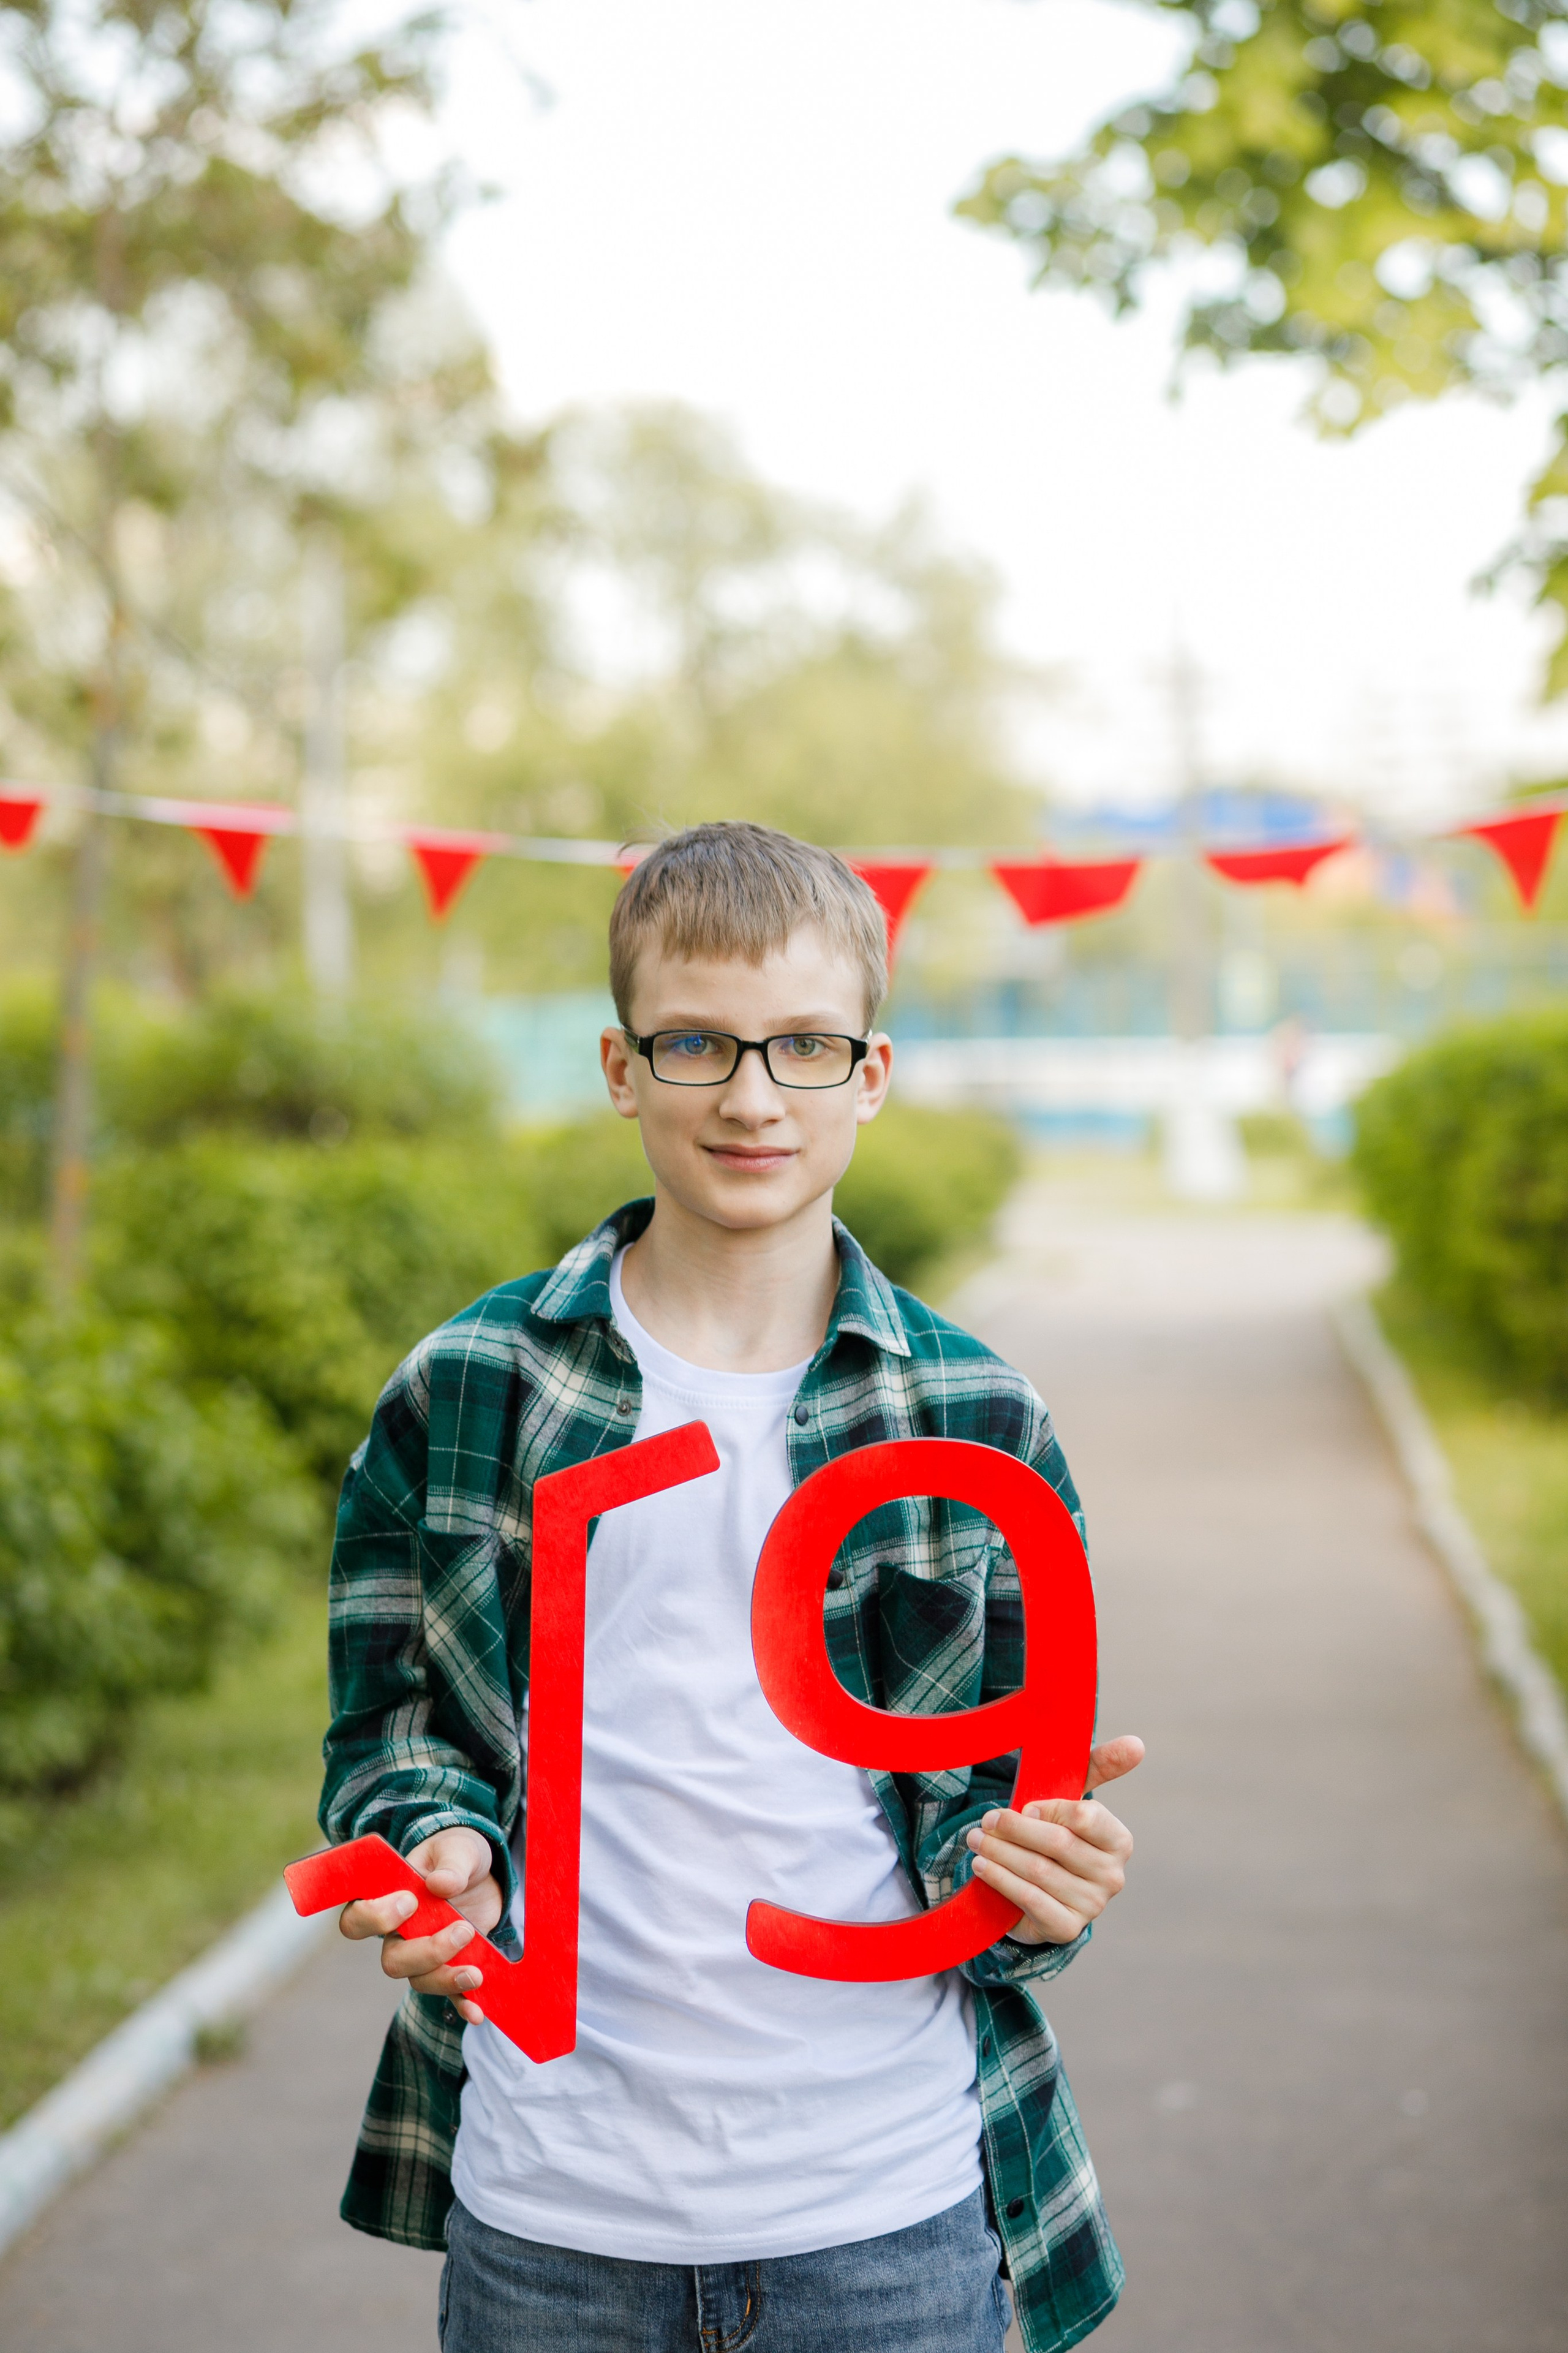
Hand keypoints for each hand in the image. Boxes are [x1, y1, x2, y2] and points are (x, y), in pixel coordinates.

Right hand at [338, 1827, 503, 2024]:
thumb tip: (440, 1885)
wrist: (483, 1873)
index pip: (358, 1919)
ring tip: (476, 1973)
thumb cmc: (458, 1854)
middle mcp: (399, 1933)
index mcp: (389, 1899)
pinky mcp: (450, 1966)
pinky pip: (449, 1995)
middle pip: (393, 1961)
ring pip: (419, 1981)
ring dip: (446, 1980)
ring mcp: (424, 1953)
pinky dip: (462, 2004)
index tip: (410, 1902)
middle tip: (463, 1929)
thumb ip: (451, 1865)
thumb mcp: (459, 1849)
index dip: (376, 1918)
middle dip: (427, 1953)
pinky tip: (477, 2012)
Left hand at [965, 1734, 1143, 1947]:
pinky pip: (1030, 1900)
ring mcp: (1092, 1906)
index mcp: (1119, 1841)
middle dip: (1014, 1829)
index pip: (1085, 1816)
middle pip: (1057, 1843)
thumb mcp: (1073, 1799)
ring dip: (999, 1853)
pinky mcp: (1066, 1927)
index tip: (1024, 1804)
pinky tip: (981, 1867)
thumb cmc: (1058, 1833)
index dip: (1049, 1809)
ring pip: (1038, 1871)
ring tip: (976, 1840)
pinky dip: (1001, 1880)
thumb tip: (1137, 1744)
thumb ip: (1100, 1767)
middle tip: (985, 1820)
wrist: (1041, 1890)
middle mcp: (1112, 1876)